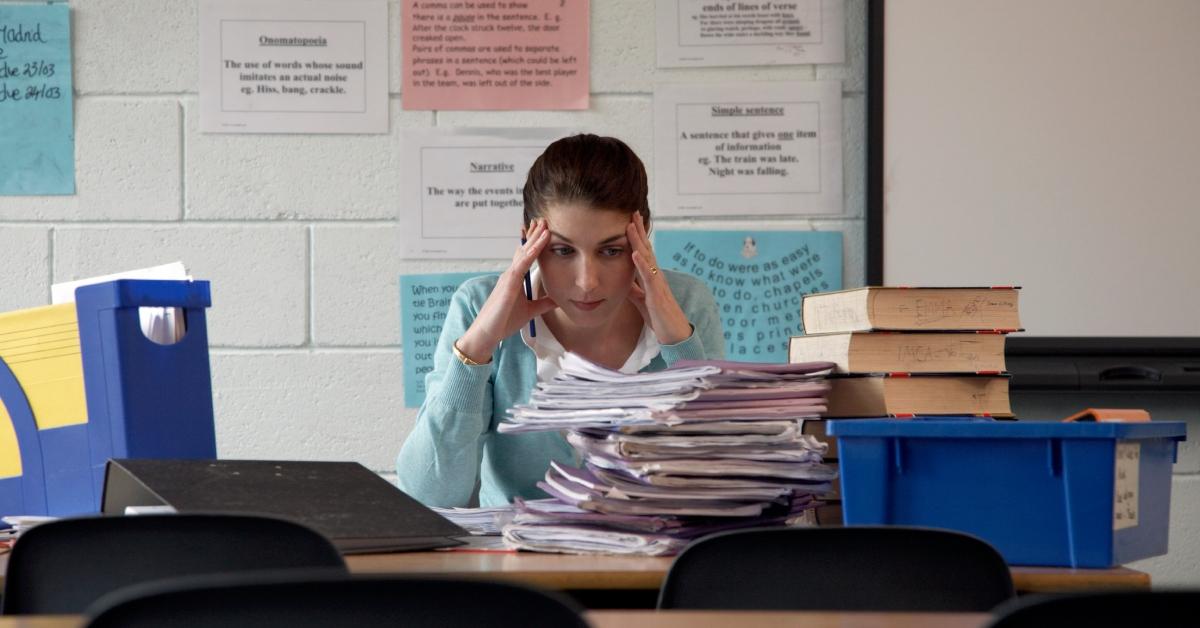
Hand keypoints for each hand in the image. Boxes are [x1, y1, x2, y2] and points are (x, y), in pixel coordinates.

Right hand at [457, 219, 557, 361]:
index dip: (534, 242)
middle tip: (544, 220)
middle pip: (524, 249)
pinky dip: (532, 251)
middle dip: (534, 234)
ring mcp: (508, 277)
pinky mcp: (508, 283)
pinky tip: (541, 242)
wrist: (488, 334)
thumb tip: (558, 299)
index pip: (525, 256)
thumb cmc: (504, 322)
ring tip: (545, 225)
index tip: (543, 230)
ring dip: (535, 238)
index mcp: (514, 279)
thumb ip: (543, 304)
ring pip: (524, 252)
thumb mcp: (530, 311)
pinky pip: (522, 263)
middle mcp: (510, 274)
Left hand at [626, 213, 692, 344]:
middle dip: (639, 230)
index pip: (644, 252)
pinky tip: (634, 253)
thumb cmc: (660, 317)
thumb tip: (623, 279)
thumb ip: (634, 289)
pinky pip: (649, 277)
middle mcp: (656, 276)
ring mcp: (658, 284)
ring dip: (638, 241)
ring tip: (630, 225)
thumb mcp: (642, 300)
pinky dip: (641, 264)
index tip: (630, 220)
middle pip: (646, 248)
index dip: (637, 236)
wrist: (675, 335)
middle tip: (632, 212)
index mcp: (651, 277)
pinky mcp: (657, 295)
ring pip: (647, 258)